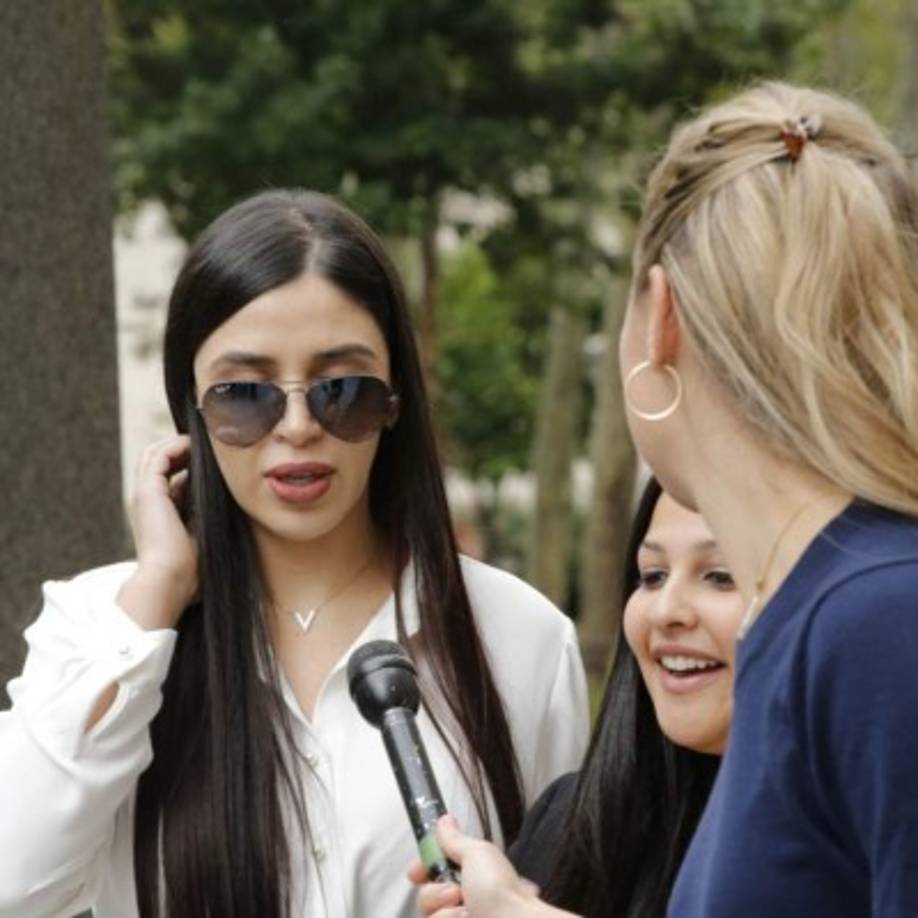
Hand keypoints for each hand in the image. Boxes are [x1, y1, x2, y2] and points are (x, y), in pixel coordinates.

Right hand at [119, 435, 198, 628]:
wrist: (170, 580)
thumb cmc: (190, 567)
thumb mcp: (202, 532)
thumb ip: (206, 513)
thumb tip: (227, 495)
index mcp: (159, 512)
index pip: (171, 477)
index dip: (190, 466)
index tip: (215, 463)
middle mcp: (148, 501)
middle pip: (159, 461)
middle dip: (182, 449)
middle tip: (208, 447)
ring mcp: (143, 495)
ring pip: (154, 454)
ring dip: (177, 444)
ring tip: (201, 443)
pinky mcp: (146, 491)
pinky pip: (157, 456)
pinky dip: (175, 446)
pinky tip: (194, 446)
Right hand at [410, 816, 570, 917]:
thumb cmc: (500, 890)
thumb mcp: (477, 853)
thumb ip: (455, 839)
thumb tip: (445, 820)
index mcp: (470, 876)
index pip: (434, 871)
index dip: (422, 869)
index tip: (416, 872)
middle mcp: (463, 900)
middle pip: (426, 895)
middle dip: (434, 892)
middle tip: (455, 891)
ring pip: (428, 914)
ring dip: (443, 910)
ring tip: (465, 911)